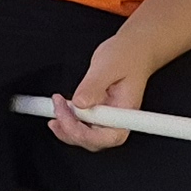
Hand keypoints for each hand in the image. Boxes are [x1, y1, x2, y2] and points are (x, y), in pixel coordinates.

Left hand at [45, 36, 162, 151]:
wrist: (134, 49)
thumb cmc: (127, 56)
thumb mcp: (108, 65)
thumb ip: (93, 85)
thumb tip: (79, 103)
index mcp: (126, 113)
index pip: (108, 137)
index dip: (84, 133)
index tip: (68, 114)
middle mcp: (118, 120)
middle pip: (94, 141)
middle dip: (70, 129)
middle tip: (58, 107)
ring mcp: (108, 119)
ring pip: (86, 137)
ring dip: (67, 127)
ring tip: (56, 108)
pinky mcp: (100, 113)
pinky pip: (83, 126)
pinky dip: (69, 121)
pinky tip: (61, 110)